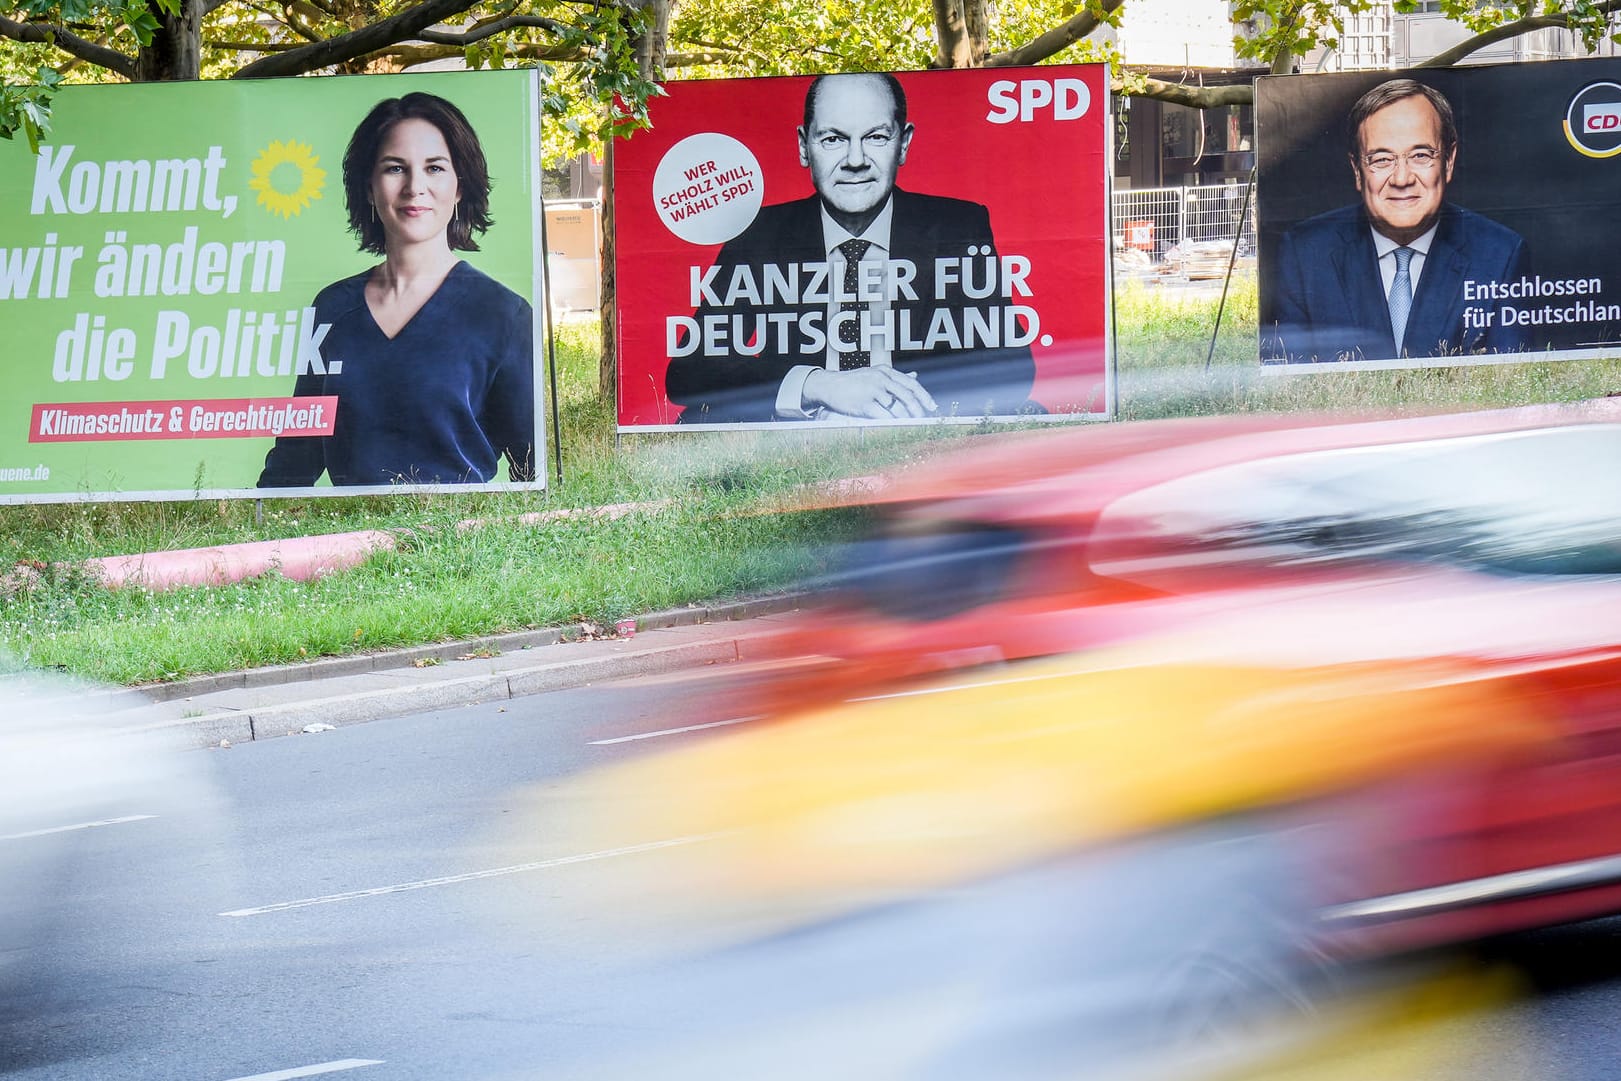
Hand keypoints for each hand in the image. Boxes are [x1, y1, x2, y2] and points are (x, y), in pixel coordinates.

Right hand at [802, 368, 936, 419]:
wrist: (828, 385)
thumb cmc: (853, 381)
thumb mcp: (874, 374)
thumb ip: (894, 377)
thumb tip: (915, 377)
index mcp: (885, 371)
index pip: (910, 384)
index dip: (924, 396)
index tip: (932, 407)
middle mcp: (880, 379)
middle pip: (907, 395)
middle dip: (918, 409)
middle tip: (923, 419)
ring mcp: (872, 390)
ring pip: (896, 406)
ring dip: (906, 417)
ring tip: (911, 425)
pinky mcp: (864, 403)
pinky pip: (883, 415)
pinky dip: (892, 422)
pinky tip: (896, 426)